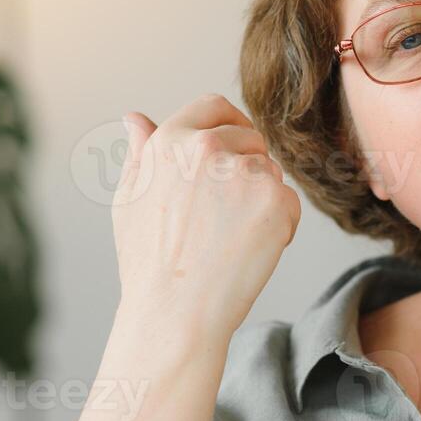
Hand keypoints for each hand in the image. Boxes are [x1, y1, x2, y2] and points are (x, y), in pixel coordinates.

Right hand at [112, 93, 301, 346]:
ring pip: (271, 173)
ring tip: (230, 239)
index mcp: (170, 140)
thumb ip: (141, 153)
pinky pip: (289, 203)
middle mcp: (207, 147)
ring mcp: (244, 172)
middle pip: (251, 139)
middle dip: (248, 168)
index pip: (214, 106)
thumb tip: (135, 118)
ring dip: (262, 200)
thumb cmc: (149, 264)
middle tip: (226, 216)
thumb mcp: (131, 199)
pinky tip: (249, 251)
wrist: (175, 313)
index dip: (229, 125)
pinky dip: (279, 227)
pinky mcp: (275, 199)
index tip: (235, 148)